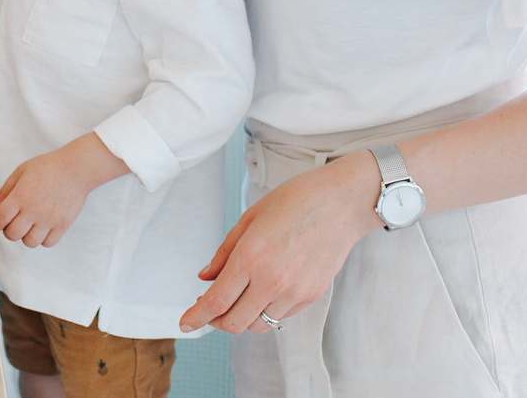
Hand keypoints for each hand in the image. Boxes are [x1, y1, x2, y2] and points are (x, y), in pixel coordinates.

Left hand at [0, 134, 129, 247]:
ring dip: (26, 236)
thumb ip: (5, 190)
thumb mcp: (21, 171)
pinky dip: (43, 239)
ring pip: (29, 242)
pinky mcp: (63, 225)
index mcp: (20, 196)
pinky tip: (43, 227)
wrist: (76, 168)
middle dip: (8, 230)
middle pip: (12, 234)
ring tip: (30, 224)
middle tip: (13, 221)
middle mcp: (33, 210)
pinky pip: (47, 243)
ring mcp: (49, 219)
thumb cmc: (47, 167)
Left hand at [178, 151, 382, 334]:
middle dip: (215, 321)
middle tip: (208, 309)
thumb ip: (224, 253)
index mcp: (251, 257)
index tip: (184, 323)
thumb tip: (204, 278)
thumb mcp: (250, 219)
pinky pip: (280, 316)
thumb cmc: (295, 201)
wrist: (342, 203)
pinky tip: (263, 290)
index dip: (196, 317)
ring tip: (237, 298)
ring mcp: (294, 292)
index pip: (216, 302)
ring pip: (258, 325)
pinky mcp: (311, 296)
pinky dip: (265, 310)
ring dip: (241, 317)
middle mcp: (272, 280)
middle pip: (234, 323)